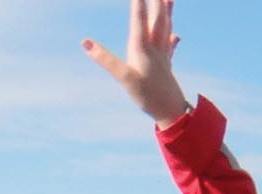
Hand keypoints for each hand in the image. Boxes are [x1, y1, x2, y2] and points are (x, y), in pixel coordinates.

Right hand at [83, 0, 190, 126]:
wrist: (174, 114)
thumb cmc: (149, 96)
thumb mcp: (124, 78)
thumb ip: (105, 59)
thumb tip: (85, 43)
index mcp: (143, 49)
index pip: (139, 21)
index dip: (138, 4)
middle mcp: (155, 49)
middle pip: (157, 21)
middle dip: (157, 3)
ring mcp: (162, 57)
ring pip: (165, 30)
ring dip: (166, 14)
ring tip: (169, 0)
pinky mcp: (166, 67)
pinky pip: (169, 48)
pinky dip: (171, 38)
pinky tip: (176, 35)